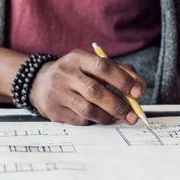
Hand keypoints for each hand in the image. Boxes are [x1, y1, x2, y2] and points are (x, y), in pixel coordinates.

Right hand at [28, 50, 146, 125]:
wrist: (39, 83)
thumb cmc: (75, 73)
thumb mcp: (93, 65)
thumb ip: (119, 71)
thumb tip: (140, 86)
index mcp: (77, 58)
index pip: (102, 67)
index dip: (122, 79)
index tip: (137, 92)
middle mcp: (65, 74)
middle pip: (95, 91)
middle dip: (118, 105)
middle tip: (133, 115)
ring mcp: (57, 93)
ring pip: (88, 110)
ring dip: (109, 116)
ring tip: (120, 118)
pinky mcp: (54, 111)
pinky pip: (80, 120)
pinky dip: (96, 121)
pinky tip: (101, 117)